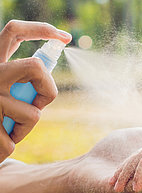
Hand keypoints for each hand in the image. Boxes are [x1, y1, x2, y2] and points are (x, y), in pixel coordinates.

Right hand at [0, 20, 71, 161]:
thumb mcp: (0, 88)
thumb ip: (17, 79)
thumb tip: (46, 71)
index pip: (14, 33)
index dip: (41, 29)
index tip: (65, 37)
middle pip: (36, 67)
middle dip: (47, 90)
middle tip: (38, 105)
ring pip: (33, 114)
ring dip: (25, 127)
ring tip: (7, 129)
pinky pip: (14, 140)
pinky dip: (11, 143)